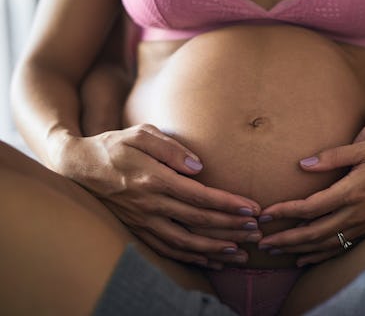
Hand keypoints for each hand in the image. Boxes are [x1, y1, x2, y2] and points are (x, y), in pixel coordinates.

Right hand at [57, 124, 260, 268]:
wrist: (79, 166)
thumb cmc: (114, 145)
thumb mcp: (141, 134)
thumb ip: (171, 148)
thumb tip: (200, 167)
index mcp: (154, 179)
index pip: (200, 196)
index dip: (228, 204)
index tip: (252, 209)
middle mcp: (150, 204)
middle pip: (198, 221)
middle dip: (231, 228)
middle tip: (256, 232)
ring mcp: (143, 221)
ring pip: (185, 242)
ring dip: (215, 249)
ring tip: (240, 252)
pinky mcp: (137, 229)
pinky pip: (167, 250)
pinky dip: (190, 258)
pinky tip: (210, 260)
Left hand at [258, 141, 364, 266]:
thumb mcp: (364, 148)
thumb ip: (333, 155)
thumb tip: (303, 165)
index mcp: (352, 191)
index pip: (310, 207)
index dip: (285, 212)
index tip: (265, 215)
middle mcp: (356, 213)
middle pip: (313, 232)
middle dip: (285, 238)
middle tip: (262, 241)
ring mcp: (362, 225)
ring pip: (324, 244)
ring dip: (297, 249)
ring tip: (274, 250)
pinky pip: (339, 248)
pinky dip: (318, 256)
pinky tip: (302, 258)